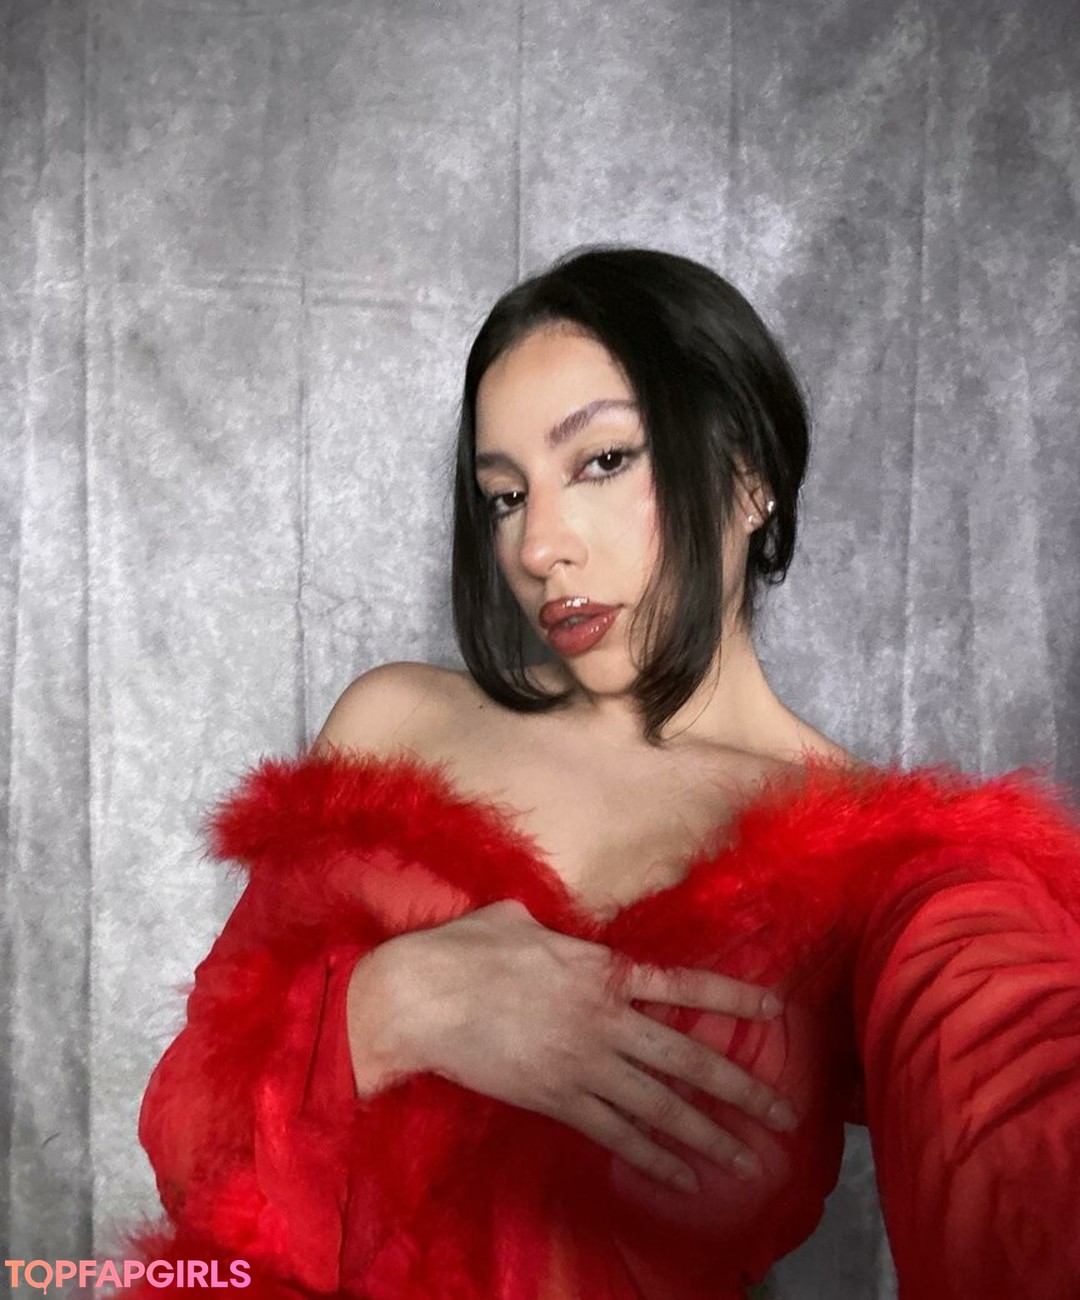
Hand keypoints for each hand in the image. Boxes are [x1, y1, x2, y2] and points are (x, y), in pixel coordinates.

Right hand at [346, 900, 796, 1192]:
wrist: (420, 999)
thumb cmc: (465, 949)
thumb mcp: (516, 917)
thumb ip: (551, 926)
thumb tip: (550, 924)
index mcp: (602, 971)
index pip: (683, 986)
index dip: (732, 996)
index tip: (775, 1010)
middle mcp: (605, 1022)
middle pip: (686, 1059)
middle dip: (740, 1088)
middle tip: (785, 1116)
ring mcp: (582, 1066)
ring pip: (659, 1108)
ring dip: (708, 1136)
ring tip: (749, 1162)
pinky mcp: (555, 1100)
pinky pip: (614, 1134)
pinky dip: (652, 1157)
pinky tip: (682, 1177)